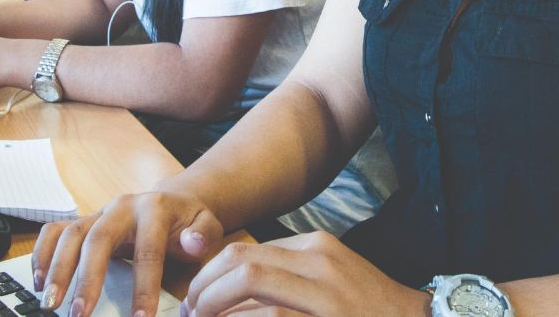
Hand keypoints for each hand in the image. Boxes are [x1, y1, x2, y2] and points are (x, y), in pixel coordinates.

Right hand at [32, 191, 222, 316]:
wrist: (173, 201)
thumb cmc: (188, 221)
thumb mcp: (206, 224)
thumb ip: (202, 235)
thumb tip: (191, 243)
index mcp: (154, 209)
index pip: (147, 249)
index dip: (144, 286)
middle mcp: (121, 207)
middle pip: (97, 239)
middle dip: (86, 279)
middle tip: (78, 314)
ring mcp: (98, 212)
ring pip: (70, 235)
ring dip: (57, 270)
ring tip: (50, 303)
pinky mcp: (83, 220)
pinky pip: (54, 231)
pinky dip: (42, 254)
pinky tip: (38, 281)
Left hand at [184, 232, 428, 316]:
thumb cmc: (368, 313)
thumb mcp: (329, 284)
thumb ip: (288, 281)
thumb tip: (232, 296)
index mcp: (315, 248)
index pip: (244, 251)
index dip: (209, 278)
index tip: (195, 304)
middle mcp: (319, 261)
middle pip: (239, 261)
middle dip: (203, 290)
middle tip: (190, 315)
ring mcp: (326, 291)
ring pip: (249, 285)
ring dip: (214, 308)